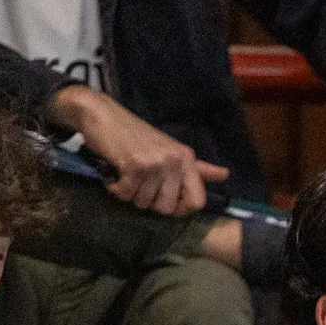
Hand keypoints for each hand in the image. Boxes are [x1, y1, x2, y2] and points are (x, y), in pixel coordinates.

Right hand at [52, 83, 229, 215]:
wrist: (101, 115)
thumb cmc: (135, 135)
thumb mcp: (170, 149)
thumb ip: (196, 167)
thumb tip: (225, 175)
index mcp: (187, 159)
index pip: (197, 201)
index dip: (181, 209)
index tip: (167, 202)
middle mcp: (175, 161)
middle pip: (167, 207)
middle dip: (150, 202)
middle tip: (140, 184)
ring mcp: (155, 164)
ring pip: (144, 203)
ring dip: (131, 194)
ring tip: (127, 175)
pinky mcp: (133, 165)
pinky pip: (126, 195)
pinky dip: (116, 189)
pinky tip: (115, 174)